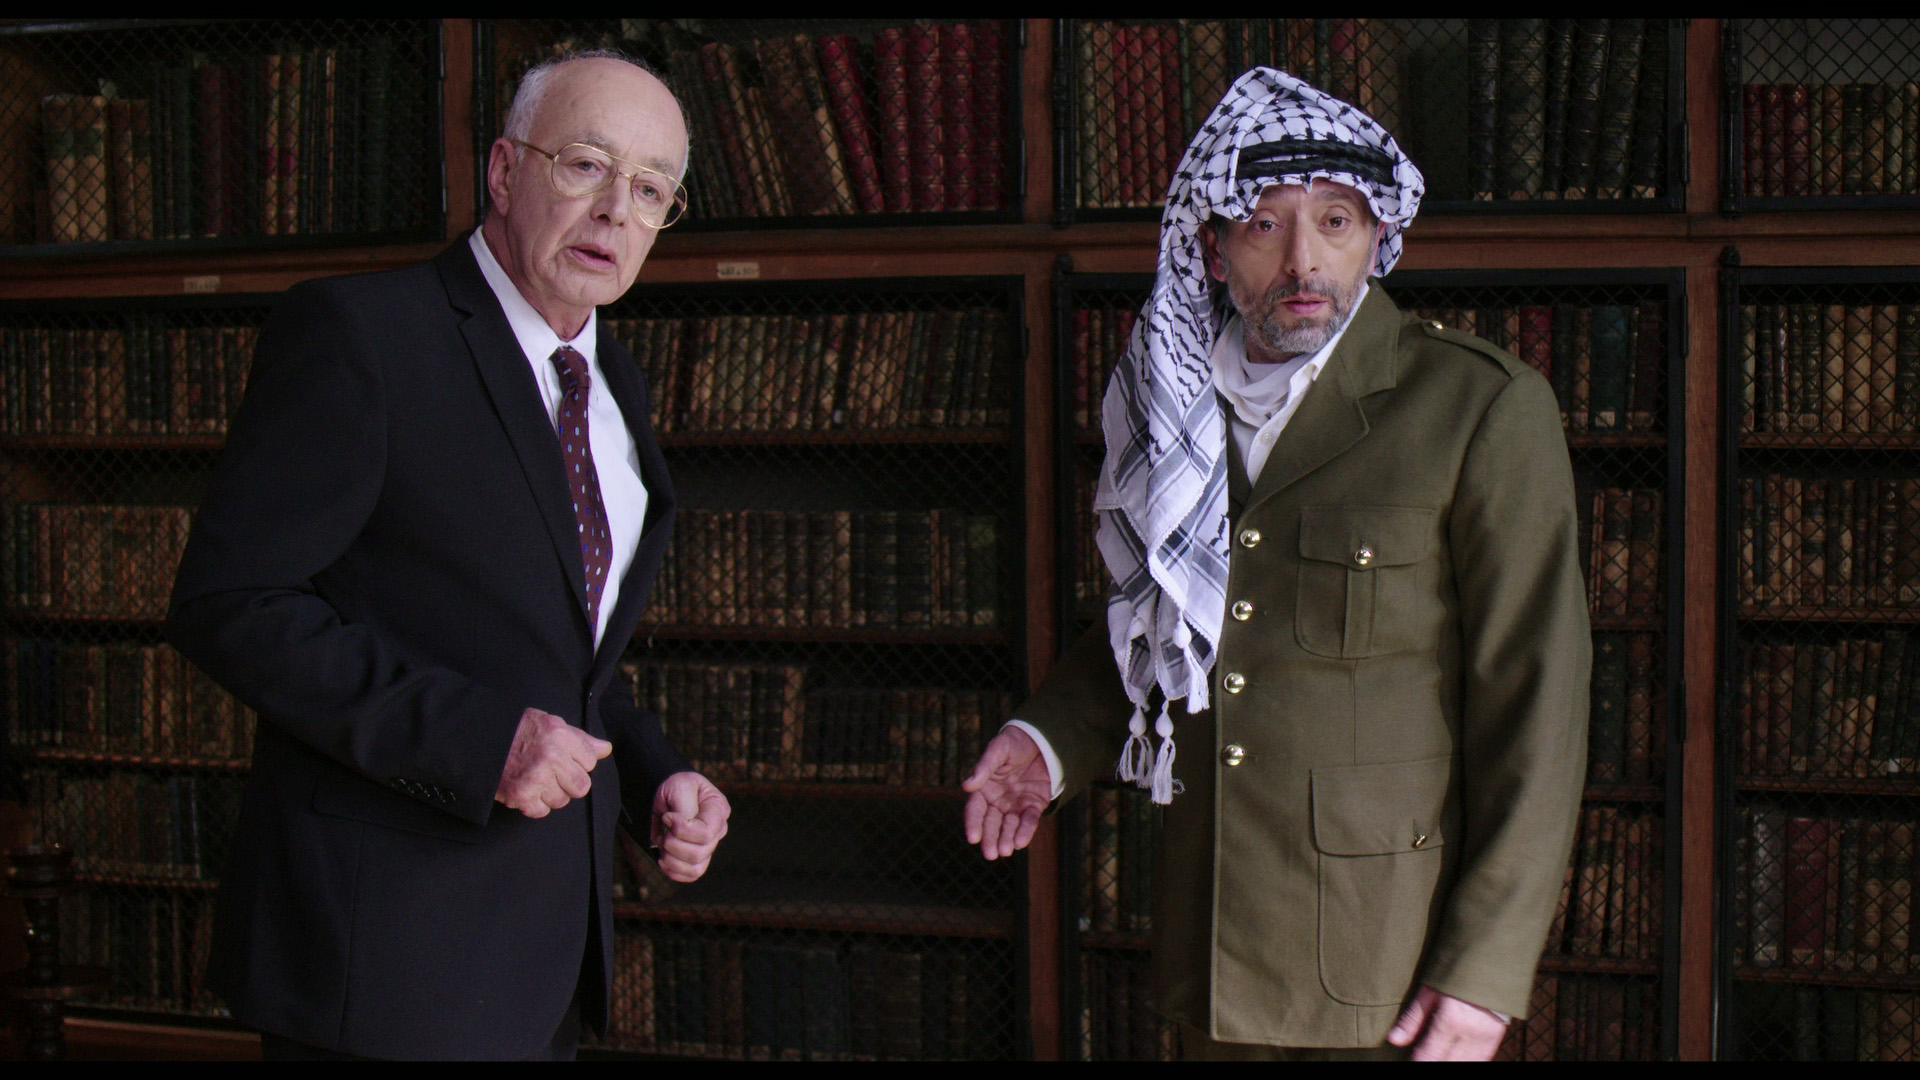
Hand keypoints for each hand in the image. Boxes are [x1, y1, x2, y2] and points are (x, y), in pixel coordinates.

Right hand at [494, 707, 611, 818]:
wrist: (478, 740)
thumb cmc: (516, 730)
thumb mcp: (550, 723)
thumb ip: (580, 738)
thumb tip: (605, 749)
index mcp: (559, 735)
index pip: (591, 760)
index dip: (578, 761)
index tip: (564, 759)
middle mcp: (551, 757)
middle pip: (582, 786)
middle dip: (569, 782)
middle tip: (552, 773)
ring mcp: (536, 779)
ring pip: (562, 800)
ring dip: (551, 794)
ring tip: (535, 778)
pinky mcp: (521, 796)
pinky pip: (542, 811)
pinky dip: (534, 804)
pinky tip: (525, 788)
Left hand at [651, 771, 729, 882]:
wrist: (661, 793)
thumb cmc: (674, 786)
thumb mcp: (679, 787)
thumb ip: (685, 808)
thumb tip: (684, 827)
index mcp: (718, 810)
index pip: (706, 833)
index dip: (683, 830)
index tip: (667, 816)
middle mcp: (717, 830)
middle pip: (699, 853)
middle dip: (672, 843)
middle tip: (663, 827)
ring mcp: (708, 846)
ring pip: (696, 868)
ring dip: (672, 858)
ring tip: (663, 841)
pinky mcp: (696, 859)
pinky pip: (690, 875)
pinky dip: (673, 870)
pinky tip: (663, 857)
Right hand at [962, 725, 1052, 860]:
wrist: (1040, 739)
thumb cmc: (1014, 742)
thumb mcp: (998, 750)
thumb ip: (984, 767)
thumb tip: (967, 785)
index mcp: (983, 789)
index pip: (975, 810)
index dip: (973, 824)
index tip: (972, 837)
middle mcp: (997, 801)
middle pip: (991, 823)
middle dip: (990, 839)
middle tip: (990, 854)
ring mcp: (1015, 805)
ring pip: (1009, 826)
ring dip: (1006, 839)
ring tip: (1006, 851)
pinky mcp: (1033, 805)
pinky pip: (1029, 820)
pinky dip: (1025, 831)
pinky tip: (1021, 842)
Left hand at [1386, 984, 1508, 1060]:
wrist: (1489, 965)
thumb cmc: (1455, 973)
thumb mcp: (1429, 991)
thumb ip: (1412, 1018)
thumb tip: (1394, 1040)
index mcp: (1450, 1020)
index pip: (1428, 1057)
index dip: (1416, 1062)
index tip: (1410, 1060)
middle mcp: (1470, 1033)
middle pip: (1446, 1064)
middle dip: (1431, 1063)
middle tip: (1422, 1056)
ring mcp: (1485, 1038)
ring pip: (1464, 1065)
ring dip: (1449, 1062)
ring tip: (1437, 1054)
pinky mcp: (1495, 1039)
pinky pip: (1480, 1061)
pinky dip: (1466, 1061)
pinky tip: (1455, 1056)